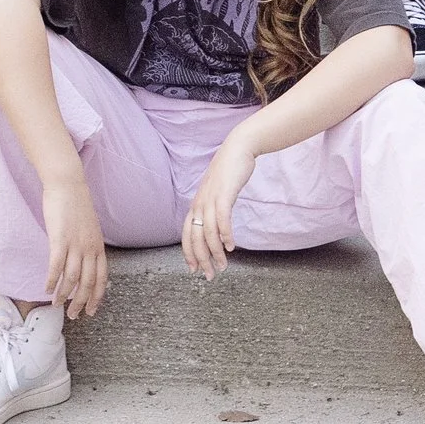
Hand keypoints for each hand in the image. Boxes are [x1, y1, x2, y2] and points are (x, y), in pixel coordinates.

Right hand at [42, 173, 108, 318]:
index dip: (96, 297)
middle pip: (87, 283)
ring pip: (71, 279)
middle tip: (73, 315)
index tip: (91, 311)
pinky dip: (51, 281)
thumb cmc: (76, 204)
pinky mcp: (59, 240)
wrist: (68, 184)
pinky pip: (55, 267)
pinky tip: (46, 288)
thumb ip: (88, 245)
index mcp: (98, 246)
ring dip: (64, 295)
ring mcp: (75, 244)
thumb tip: (84, 261)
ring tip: (56, 305)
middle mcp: (89, 248)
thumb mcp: (89, 228)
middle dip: (80, 302)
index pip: (101, 278)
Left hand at [181, 133, 258, 280]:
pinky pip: (222, 219)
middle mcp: (199, 203)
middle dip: (201, 259)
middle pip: (195, 238)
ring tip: (223, 266)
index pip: (186, 234)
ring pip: (207, 233)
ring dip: (215, 252)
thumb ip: (214, 209)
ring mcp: (210, 198)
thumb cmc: (229, 172)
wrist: (238, 148)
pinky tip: (231, 246)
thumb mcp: (217, 193)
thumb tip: (216, 229)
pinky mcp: (224, 194)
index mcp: (196, 204)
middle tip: (209, 276)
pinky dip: (225, 235)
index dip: (189, 254)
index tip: (194, 270)